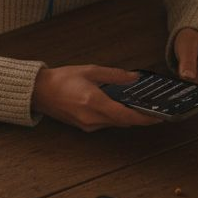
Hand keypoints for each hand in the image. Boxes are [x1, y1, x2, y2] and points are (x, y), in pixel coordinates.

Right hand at [33, 65, 163, 131]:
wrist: (39, 92)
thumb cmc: (61, 80)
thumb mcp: (90, 70)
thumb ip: (114, 75)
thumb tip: (133, 78)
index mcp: (94, 102)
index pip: (126, 116)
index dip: (144, 119)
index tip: (158, 118)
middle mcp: (92, 118)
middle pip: (123, 122)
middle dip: (139, 117)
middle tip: (153, 110)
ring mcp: (87, 125)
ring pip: (115, 123)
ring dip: (126, 117)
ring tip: (138, 107)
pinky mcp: (84, 126)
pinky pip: (105, 123)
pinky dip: (115, 117)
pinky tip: (119, 108)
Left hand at [172, 28, 197, 114]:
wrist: (189, 37)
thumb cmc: (191, 39)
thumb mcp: (189, 46)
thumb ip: (188, 60)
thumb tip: (187, 76)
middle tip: (190, 111)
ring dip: (195, 106)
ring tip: (181, 108)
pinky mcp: (193, 86)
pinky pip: (192, 97)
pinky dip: (186, 101)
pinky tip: (175, 102)